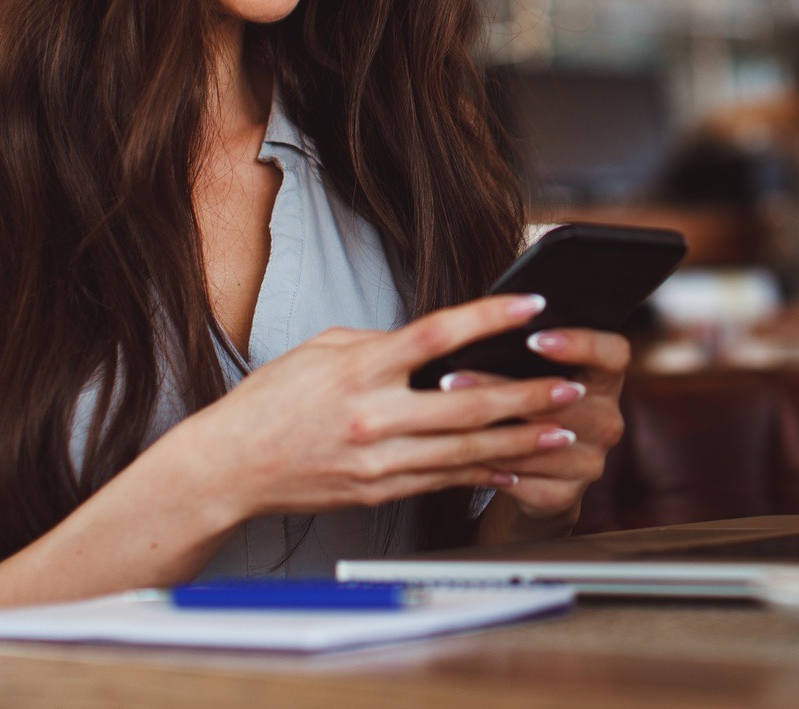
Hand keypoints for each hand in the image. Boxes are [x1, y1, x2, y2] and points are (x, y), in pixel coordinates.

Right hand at [169, 294, 590, 524]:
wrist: (229, 468)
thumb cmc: (271, 401)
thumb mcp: (322, 349)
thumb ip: (380, 344)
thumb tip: (432, 341)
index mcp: (359, 369)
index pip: (435, 334)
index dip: (489, 318)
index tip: (532, 306)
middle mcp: (372, 417)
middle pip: (466, 404)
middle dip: (526, 396)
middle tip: (569, 385)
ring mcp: (378, 461)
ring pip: (466, 451)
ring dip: (521, 440)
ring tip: (563, 429)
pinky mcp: (379, 492)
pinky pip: (444, 479)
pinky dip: (485, 472)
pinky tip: (518, 465)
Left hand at [452, 326, 629, 535]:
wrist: (539, 478)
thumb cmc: (529, 411)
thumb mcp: (536, 377)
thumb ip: (523, 355)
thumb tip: (473, 325)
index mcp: (606, 382)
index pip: (613, 353)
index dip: (579, 344)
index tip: (534, 338)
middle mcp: (608, 420)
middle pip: (562, 400)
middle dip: (501, 389)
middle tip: (452, 378)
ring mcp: (591, 461)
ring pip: (536, 443)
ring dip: (485, 431)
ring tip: (443, 417)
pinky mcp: (566, 496)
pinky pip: (523, 479)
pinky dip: (487, 465)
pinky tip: (458, 455)